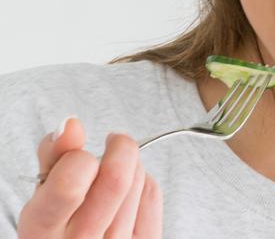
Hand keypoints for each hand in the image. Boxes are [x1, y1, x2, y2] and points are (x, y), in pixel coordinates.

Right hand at [17, 117, 162, 237]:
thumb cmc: (57, 219)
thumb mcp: (42, 192)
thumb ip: (53, 156)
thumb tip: (70, 125)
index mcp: (44, 232)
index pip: (69, 184)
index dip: (77, 158)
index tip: (79, 153)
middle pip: (117, 179)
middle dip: (120, 147)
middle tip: (114, 141)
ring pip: (139, 182)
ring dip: (131, 165)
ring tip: (113, 172)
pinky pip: (153, 195)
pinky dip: (144, 181)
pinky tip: (128, 189)